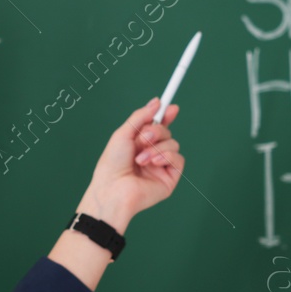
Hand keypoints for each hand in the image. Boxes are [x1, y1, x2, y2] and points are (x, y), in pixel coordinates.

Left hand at [77, 97, 183, 230]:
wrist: (113, 189)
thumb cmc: (112, 164)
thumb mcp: (123, 133)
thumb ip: (140, 116)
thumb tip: (157, 102)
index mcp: (139, 143)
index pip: (157, 126)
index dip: (166, 116)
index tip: (171, 107)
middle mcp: (151, 153)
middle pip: (166, 132)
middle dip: (157, 132)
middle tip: (143, 138)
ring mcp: (160, 166)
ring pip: (173, 144)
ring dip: (157, 148)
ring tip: (141, 159)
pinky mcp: (169, 178)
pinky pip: (178, 159)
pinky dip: (167, 157)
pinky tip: (153, 163)